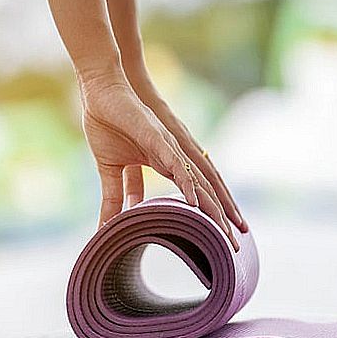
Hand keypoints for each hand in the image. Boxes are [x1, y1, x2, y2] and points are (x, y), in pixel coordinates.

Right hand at [80, 77, 239, 250]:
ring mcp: (170, 146)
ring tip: (226, 230)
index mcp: (168, 162)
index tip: (223, 238)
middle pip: (206, 191)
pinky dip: (187, 183)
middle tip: (235, 245)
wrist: (101, 92)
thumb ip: (119, 191)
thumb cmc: (108, 123)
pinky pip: (177, 164)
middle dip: (222, 218)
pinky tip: (195, 202)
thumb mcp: (113, 168)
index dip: (211, 215)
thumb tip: (118, 218)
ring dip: (213, 206)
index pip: (196, 194)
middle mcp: (176, 155)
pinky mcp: (157, 137)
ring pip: (199, 180)